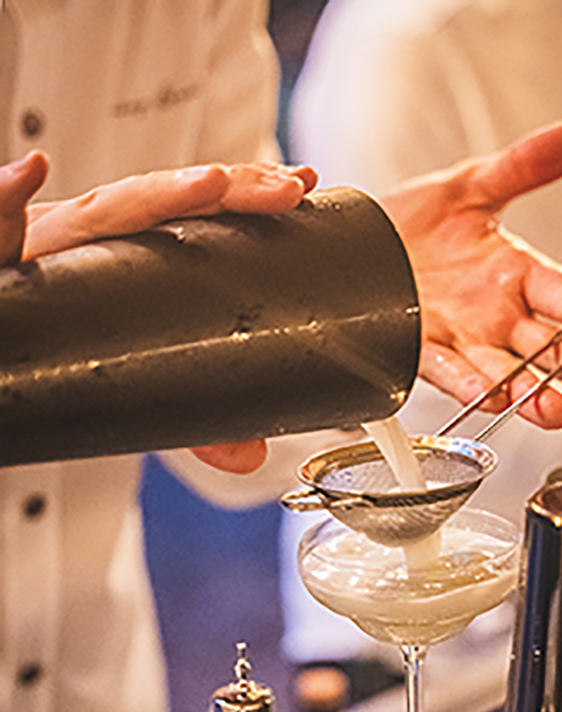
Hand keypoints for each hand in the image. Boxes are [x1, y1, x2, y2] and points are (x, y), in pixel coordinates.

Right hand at [0, 153, 318, 473]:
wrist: (2, 343)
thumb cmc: (63, 351)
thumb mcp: (138, 386)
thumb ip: (191, 420)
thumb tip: (251, 457)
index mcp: (127, 251)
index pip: (193, 214)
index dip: (245, 197)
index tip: (300, 188)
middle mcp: (94, 238)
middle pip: (167, 203)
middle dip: (230, 191)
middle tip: (289, 192)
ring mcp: (50, 245)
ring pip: (104, 212)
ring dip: (159, 195)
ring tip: (214, 186)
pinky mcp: (1, 261)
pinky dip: (4, 199)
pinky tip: (28, 174)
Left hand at [382, 122, 561, 428]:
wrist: (360, 244)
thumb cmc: (417, 220)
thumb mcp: (469, 185)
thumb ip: (520, 167)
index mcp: (517, 274)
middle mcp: (496, 316)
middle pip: (552, 347)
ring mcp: (461, 339)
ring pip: (507, 374)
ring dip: (533, 394)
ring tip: (556, 411)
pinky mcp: (420, 353)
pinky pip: (447, 373)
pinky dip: (468, 386)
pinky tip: (489, 396)